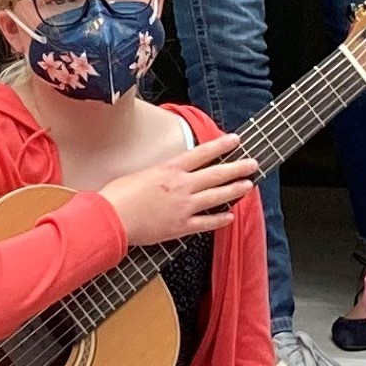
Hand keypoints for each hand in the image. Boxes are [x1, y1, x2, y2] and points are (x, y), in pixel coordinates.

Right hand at [97, 133, 258, 247]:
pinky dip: (220, 220)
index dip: (221, 145)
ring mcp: (184, 206)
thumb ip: (160, 173)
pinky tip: (230, 217)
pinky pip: (207, 223)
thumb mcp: (141, 174)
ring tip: (248, 185)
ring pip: (217, 196)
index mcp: (170, 169)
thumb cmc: (119, 195)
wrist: (112, 218)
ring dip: (235, 190)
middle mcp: (181, 185)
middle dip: (238, 167)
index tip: (235, 140)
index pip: (202, 153)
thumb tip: (169, 173)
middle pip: (216, 174)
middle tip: (253, 163)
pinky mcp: (181, 226)